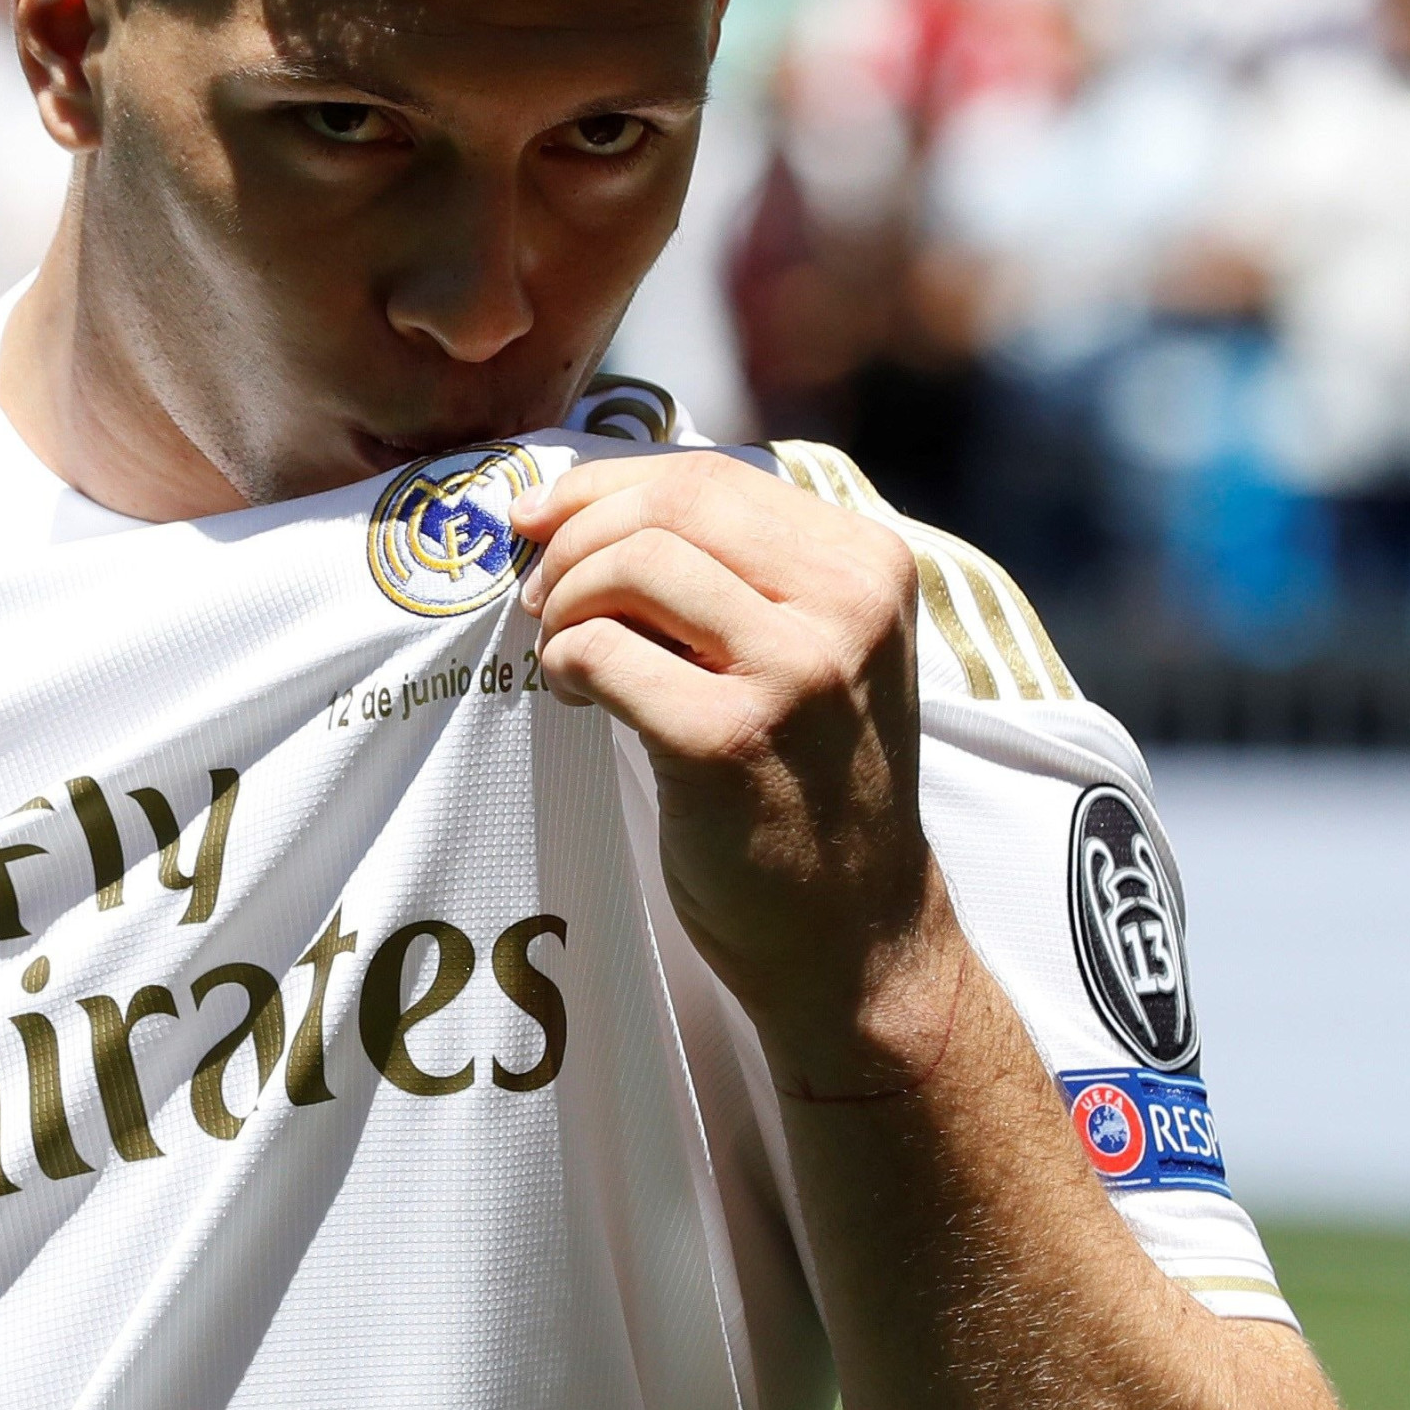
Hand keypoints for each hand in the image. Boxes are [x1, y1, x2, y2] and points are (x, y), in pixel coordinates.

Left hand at [512, 451, 962, 1093]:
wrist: (853, 933)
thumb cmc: (808, 784)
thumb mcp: (814, 648)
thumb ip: (737, 569)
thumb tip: (577, 500)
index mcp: (869, 562)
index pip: (711, 476)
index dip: (606, 486)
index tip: (544, 519)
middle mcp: (848, 603)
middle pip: (668, 506)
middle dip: (576, 538)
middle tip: (540, 594)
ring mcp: (796, 671)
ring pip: (633, 564)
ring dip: (566, 602)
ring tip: (563, 652)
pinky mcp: (730, 740)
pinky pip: (603, 652)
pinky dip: (564, 662)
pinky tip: (574, 696)